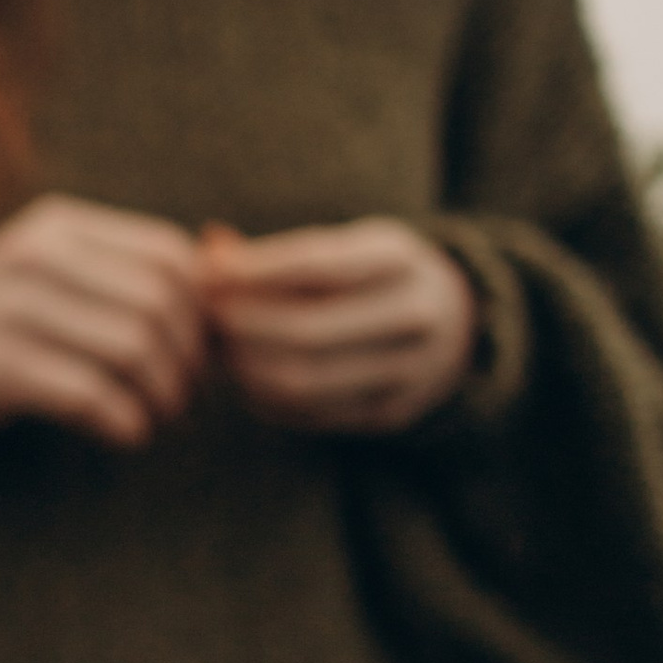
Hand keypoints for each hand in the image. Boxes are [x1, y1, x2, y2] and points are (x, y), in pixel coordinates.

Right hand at [0, 194, 205, 448]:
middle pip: (159, 304)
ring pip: (132, 347)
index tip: (200, 348)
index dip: (201, 308)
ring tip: (160, 416)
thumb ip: (121, 270)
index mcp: (62, 227)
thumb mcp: (51, 268)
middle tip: (186, 394)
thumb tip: (222, 280)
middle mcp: (39, 256)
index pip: (169, 254)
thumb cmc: (1, 312)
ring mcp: (15, 309)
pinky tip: (127, 432)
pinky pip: (89, 393)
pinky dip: (125, 421)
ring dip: (164, 395)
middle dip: (189, 360)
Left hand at [201, 218, 478, 431]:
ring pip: (304, 381)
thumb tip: (209, 252)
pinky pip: (310, 413)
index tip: (209, 271)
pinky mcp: (392, 413)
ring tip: (222, 346)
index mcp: (401, 260)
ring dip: (246, 367)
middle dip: (242, 325)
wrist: (455, 325)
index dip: (254, 271)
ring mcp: (409, 370)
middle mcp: (416, 315)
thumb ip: (277, 254)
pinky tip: (248, 375)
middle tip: (207, 315)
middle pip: (306, 331)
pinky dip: (265, 396)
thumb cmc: (371, 278)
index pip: (317, 266)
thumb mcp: (344, 249)